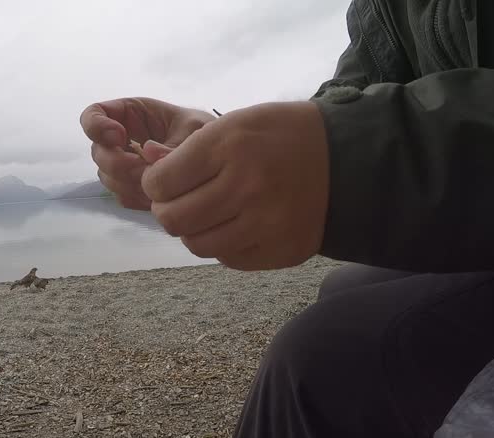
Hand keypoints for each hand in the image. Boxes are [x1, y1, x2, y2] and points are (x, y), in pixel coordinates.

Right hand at [79, 97, 215, 209]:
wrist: (220, 159)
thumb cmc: (205, 132)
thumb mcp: (195, 131)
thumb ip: (172, 144)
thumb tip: (147, 154)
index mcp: (131, 113)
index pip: (93, 115)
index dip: (97, 127)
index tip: (119, 137)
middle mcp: (120, 139)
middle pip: (98, 153)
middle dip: (117, 163)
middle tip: (145, 170)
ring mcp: (124, 165)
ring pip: (108, 177)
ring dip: (130, 183)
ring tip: (161, 183)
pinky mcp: (132, 187)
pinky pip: (123, 196)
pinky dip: (139, 198)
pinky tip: (162, 195)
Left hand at [141, 101, 329, 270]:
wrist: (348, 159)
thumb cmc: (281, 135)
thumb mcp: (234, 124)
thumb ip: (188, 149)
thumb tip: (145, 160)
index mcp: (230, 145)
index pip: (161, 183)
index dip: (154, 183)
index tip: (164, 180)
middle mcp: (246, 186)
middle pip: (173, 219)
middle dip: (167, 210)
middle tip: (177, 202)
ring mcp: (265, 224)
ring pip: (196, 244)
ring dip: (192, 231)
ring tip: (206, 214)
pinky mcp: (280, 251)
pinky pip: (227, 258)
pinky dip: (222, 244)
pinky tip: (235, 225)